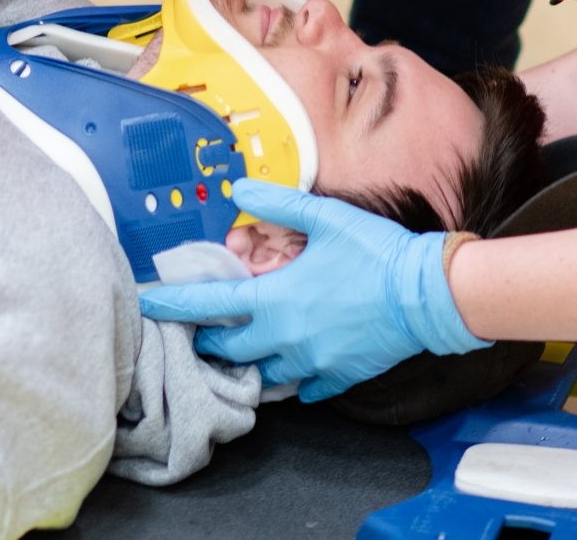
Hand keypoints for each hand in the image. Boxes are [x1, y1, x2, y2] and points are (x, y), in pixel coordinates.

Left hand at [139, 179, 485, 400]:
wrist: (429, 293)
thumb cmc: (376, 253)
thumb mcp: (325, 217)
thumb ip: (276, 203)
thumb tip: (236, 189)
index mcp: (276, 300)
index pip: (208, 307)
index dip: (173, 305)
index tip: (147, 305)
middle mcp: (287, 338)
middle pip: (230, 350)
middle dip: (210, 342)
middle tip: (201, 332)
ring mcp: (314, 363)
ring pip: (265, 375)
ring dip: (250, 363)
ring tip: (244, 351)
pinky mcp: (340, 375)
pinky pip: (307, 387)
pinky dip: (297, 378)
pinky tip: (297, 365)